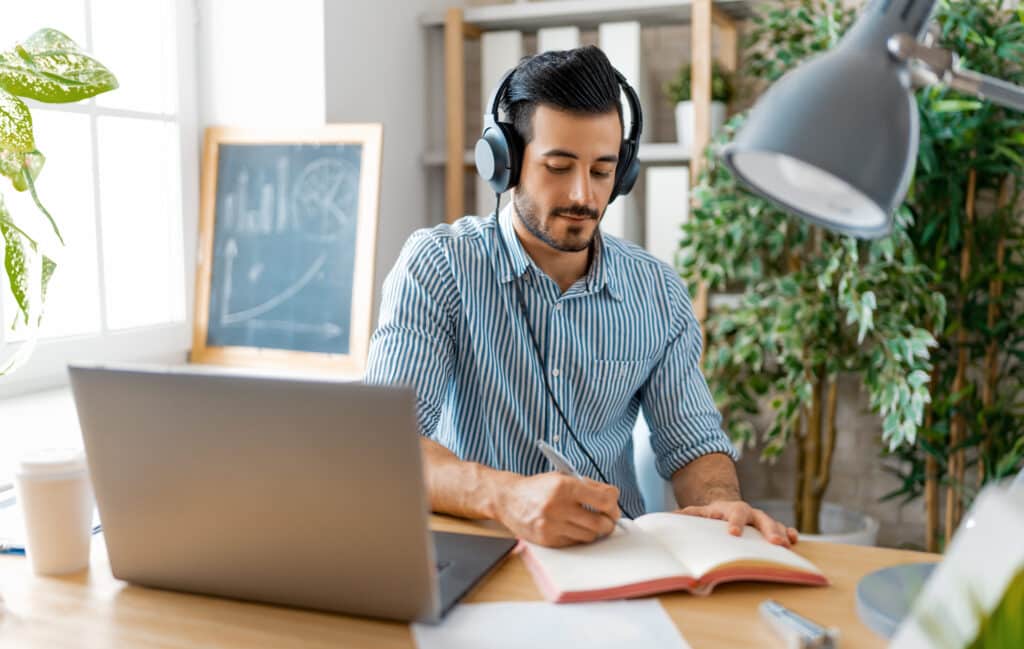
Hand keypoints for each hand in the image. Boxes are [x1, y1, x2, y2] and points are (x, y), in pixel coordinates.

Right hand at [495, 473, 620, 546]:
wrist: (508, 499)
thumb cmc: (538, 488)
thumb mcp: (562, 478)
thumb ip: (588, 486)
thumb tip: (612, 498)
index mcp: (564, 486)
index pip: (603, 500)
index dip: (613, 503)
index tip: (613, 504)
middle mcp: (557, 507)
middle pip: (600, 523)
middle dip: (609, 521)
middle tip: (609, 518)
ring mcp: (551, 526)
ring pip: (589, 536)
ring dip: (595, 530)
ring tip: (591, 522)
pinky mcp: (547, 540)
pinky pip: (575, 542)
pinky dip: (579, 535)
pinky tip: (574, 526)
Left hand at [677, 500, 798, 546]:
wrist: (725, 508)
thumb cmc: (711, 515)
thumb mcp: (699, 512)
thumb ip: (687, 514)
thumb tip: (668, 516)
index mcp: (730, 508)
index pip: (735, 513)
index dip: (735, 522)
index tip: (734, 533)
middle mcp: (749, 512)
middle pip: (760, 518)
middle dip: (769, 530)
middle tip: (775, 543)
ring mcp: (761, 519)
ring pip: (774, 524)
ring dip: (781, 533)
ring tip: (787, 544)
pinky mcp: (770, 527)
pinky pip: (783, 528)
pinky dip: (789, 533)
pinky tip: (794, 540)